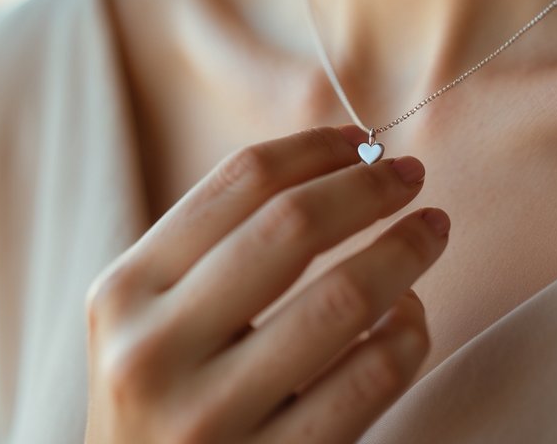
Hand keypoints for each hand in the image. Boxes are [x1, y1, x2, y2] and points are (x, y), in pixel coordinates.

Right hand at [83, 124, 450, 442]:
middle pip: (291, 226)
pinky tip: (411, 317)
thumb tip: (342, 161)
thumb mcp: (150, 320)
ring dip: (405, 250)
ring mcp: (211, 418)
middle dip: (368, 188)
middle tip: (411, 176)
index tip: (362, 140)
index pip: (239, 183)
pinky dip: (409, 333)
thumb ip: (219, 249)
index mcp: (124, 293)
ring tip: (431, 231)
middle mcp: (155, 351)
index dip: (315, 149)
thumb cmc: (163, 401)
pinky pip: (371, 378)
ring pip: (342, 299)